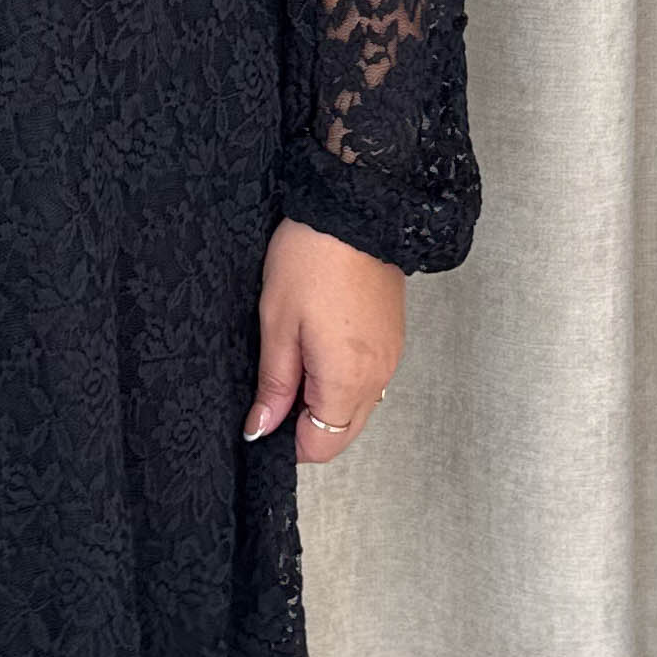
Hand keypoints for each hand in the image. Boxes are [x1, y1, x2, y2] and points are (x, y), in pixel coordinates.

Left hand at [243, 216, 404, 463]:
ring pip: (357, 409)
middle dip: (308, 429)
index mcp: (347, 380)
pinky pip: (369, 381)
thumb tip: (262, 428)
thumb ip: (274, 384)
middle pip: (343, 433)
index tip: (262, 423)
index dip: (287, 444)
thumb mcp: (277, 324)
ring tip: (294, 366)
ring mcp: (391, 359)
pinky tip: (318, 352)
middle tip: (274, 397)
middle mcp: (378, 377)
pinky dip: (342, 383)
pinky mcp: (394, 340)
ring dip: (325, 405)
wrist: (355, 210)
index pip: (322, 445)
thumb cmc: (311, 259)